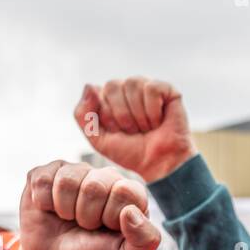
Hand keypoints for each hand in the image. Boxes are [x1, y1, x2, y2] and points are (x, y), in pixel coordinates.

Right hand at [18, 160, 161, 249]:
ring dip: (65, 209)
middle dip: (87, 215)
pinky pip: (42, 180)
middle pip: (95, 185)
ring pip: (67, 181)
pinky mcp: (46, 174)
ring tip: (69, 219)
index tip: (106, 229)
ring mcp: (75, 172)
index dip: (111, 215)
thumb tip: (131, 211)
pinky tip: (50, 210)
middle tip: (86, 226)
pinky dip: (43, 202)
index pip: (124, 191)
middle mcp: (105, 178)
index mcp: (130, 195)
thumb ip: (146, 239)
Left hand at [74, 77, 196, 182]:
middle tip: (134, 131)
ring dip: (138, 115)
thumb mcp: (98, 139)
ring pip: (132, 84)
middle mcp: (127, 89)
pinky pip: (151, 89)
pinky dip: (153, 110)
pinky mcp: (167, 90)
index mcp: (109, 97)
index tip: (118, 132)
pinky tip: (159, 121)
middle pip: (113, 85)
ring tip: (147, 127)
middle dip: (121, 115)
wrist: (159, 164)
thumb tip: (90, 85)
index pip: (97, 92)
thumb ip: (82, 114)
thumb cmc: (131, 153)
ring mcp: (146, 87)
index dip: (106, 116)